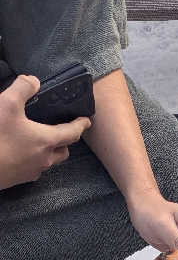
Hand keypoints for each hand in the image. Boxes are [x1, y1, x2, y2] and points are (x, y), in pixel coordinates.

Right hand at [0, 75, 90, 191]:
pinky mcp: (21, 178)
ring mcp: (33, 171)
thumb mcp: (8, 104)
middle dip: (66, 140)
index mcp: (46, 141)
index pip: (71, 133)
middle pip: (63, 151)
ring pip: (50, 161)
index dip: (80, 125)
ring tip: (42, 140)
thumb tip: (33, 81)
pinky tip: (25, 152)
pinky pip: (35, 168)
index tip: (87, 121)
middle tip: (64, 131)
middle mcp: (44, 159)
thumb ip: (23, 88)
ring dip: (51, 151)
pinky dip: (35, 159)